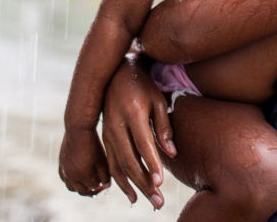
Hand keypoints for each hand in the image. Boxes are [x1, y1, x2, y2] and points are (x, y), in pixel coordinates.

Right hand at [58, 127, 110, 195]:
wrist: (78, 129)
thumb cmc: (93, 143)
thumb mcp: (102, 159)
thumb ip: (105, 174)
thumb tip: (107, 185)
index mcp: (83, 175)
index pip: (94, 187)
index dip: (102, 185)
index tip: (107, 181)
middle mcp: (71, 176)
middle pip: (83, 191)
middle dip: (93, 190)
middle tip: (100, 186)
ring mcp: (64, 171)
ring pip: (72, 188)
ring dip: (81, 187)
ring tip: (90, 182)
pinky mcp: (61, 165)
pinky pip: (65, 179)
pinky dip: (72, 181)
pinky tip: (80, 176)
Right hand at [102, 54, 176, 209]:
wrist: (117, 74)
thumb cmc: (143, 86)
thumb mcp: (158, 100)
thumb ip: (164, 126)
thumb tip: (172, 153)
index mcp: (133, 112)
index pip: (143, 144)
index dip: (152, 164)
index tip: (161, 182)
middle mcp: (116, 125)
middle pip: (129, 160)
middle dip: (144, 183)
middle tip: (158, 201)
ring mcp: (107, 132)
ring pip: (117, 165)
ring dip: (132, 186)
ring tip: (147, 201)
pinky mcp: (104, 138)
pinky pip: (110, 163)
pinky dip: (119, 180)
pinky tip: (131, 193)